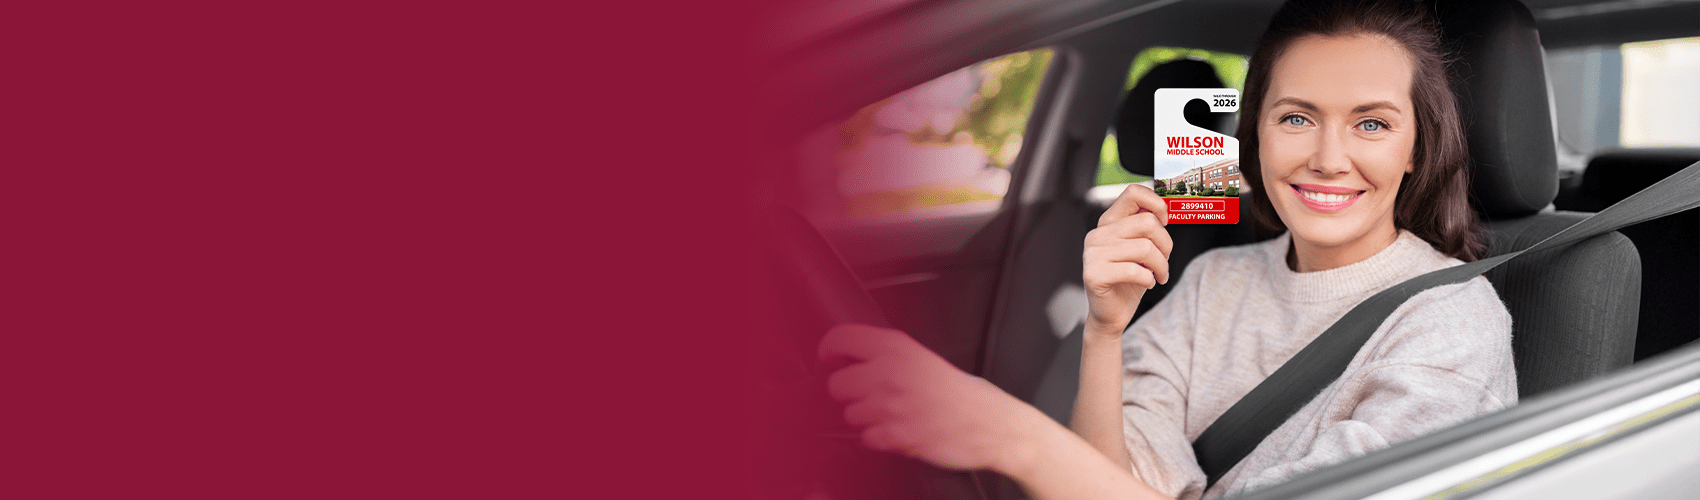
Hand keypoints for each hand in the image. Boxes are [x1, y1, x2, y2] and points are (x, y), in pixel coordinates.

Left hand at [817, 324, 1049, 472]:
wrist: (990, 424)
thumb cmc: (962, 394)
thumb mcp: (924, 358)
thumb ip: (889, 355)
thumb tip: (853, 358)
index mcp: (896, 348)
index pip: (840, 339)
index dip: (828, 351)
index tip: (828, 359)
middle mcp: (889, 372)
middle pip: (836, 384)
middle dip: (849, 393)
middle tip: (868, 395)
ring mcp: (890, 406)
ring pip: (849, 414)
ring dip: (864, 418)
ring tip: (890, 415)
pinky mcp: (895, 435)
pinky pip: (865, 439)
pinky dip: (877, 439)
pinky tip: (897, 431)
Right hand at [1084, 184, 1172, 332]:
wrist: (1111, 313)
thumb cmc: (1128, 280)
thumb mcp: (1140, 248)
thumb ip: (1146, 227)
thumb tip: (1167, 209)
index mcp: (1109, 222)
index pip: (1133, 193)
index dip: (1156, 203)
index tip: (1165, 221)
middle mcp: (1098, 234)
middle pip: (1147, 222)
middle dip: (1166, 243)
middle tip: (1165, 260)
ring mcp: (1093, 254)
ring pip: (1145, 248)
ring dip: (1161, 265)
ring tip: (1159, 275)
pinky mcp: (1094, 274)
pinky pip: (1135, 271)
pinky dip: (1149, 279)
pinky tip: (1147, 283)